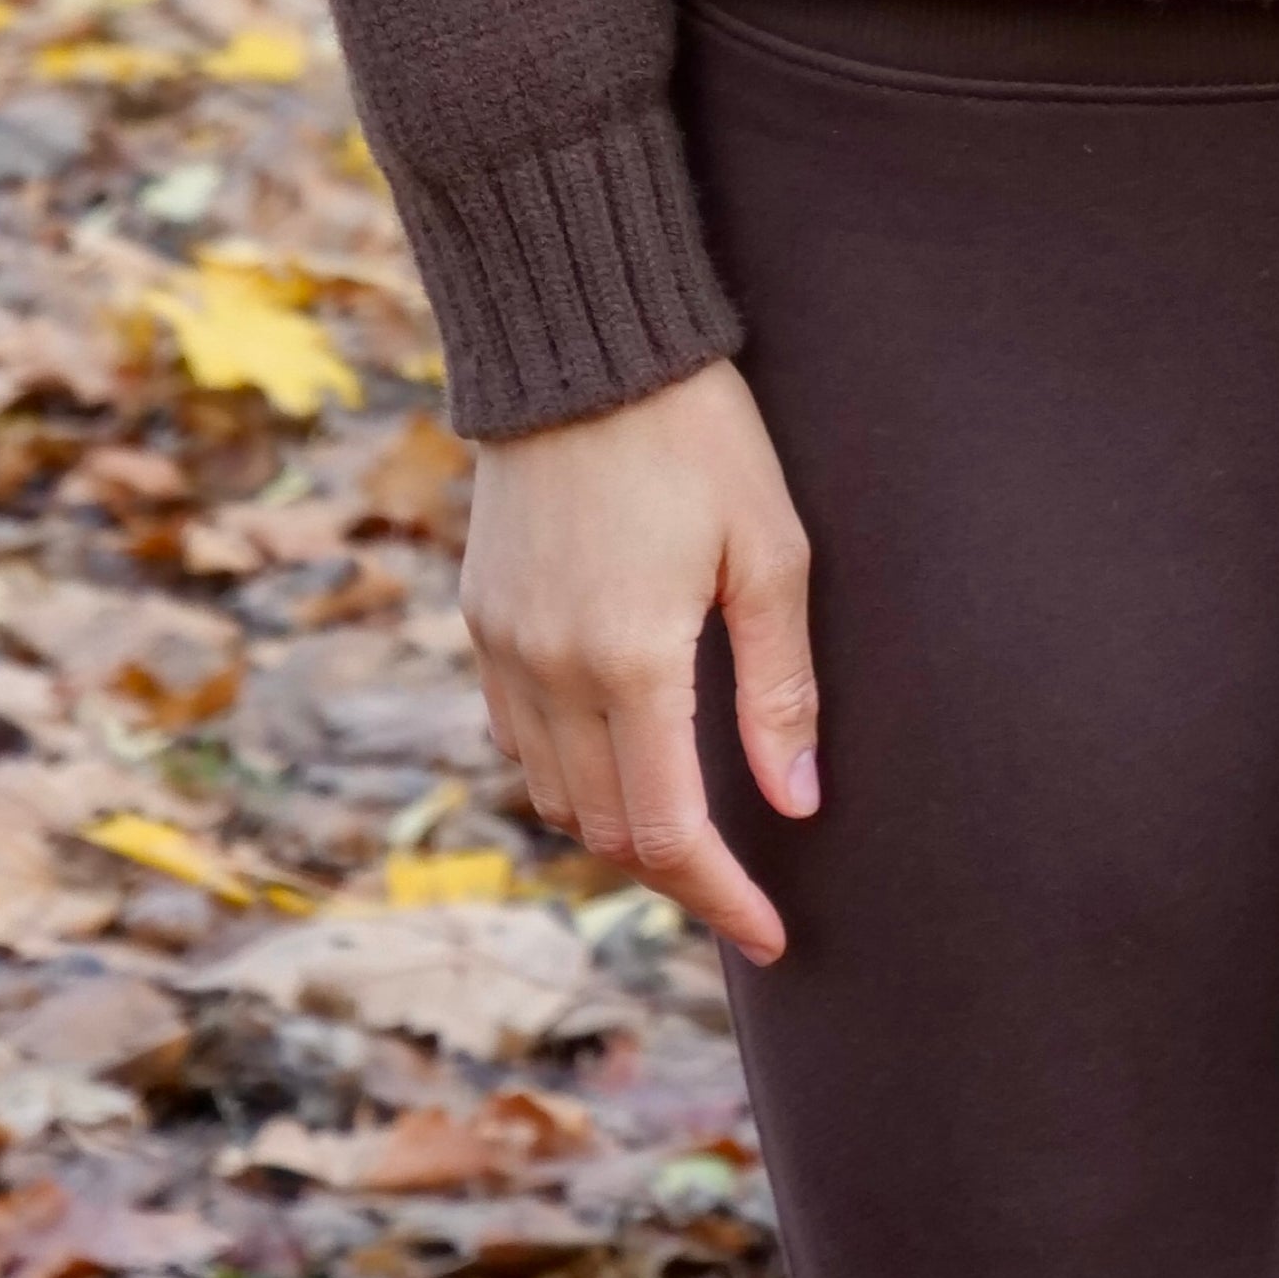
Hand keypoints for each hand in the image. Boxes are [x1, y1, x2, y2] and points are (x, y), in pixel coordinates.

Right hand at [459, 360, 819, 963]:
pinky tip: (623, 746)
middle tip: (743, 881)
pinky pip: (518, 739)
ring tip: (689, 818)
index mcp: (632, 659)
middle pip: (607, 832)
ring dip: (619, 824)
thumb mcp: (770, 549)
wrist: (580, 342)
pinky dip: (568, 770)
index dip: (722, 899)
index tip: (773, 935)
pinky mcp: (482, 619)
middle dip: (676, 872)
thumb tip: (796, 804)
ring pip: (554, 797)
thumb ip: (779, 687)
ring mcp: (505, 647)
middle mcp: (552, 669)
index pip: (670, 832)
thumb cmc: (698, 433)